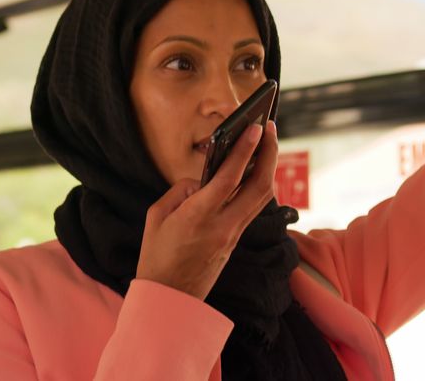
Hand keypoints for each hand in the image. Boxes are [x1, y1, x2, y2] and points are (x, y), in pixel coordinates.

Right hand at [135, 121, 279, 299]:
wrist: (169, 298)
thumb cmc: (156, 255)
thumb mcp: (156, 216)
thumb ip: (180, 190)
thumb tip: (203, 179)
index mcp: (198, 217)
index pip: (230, 178)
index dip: (245, 150)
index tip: (255, 128)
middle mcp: (223, 225)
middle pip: (259, 186)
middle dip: (268, 153)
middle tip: (268, 127)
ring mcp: (234, 234)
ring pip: (262, 196)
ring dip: (268, 166)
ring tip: (267, 142)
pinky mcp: (237, 239)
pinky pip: (254, 206)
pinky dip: (259, 183)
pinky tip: (257, 169)